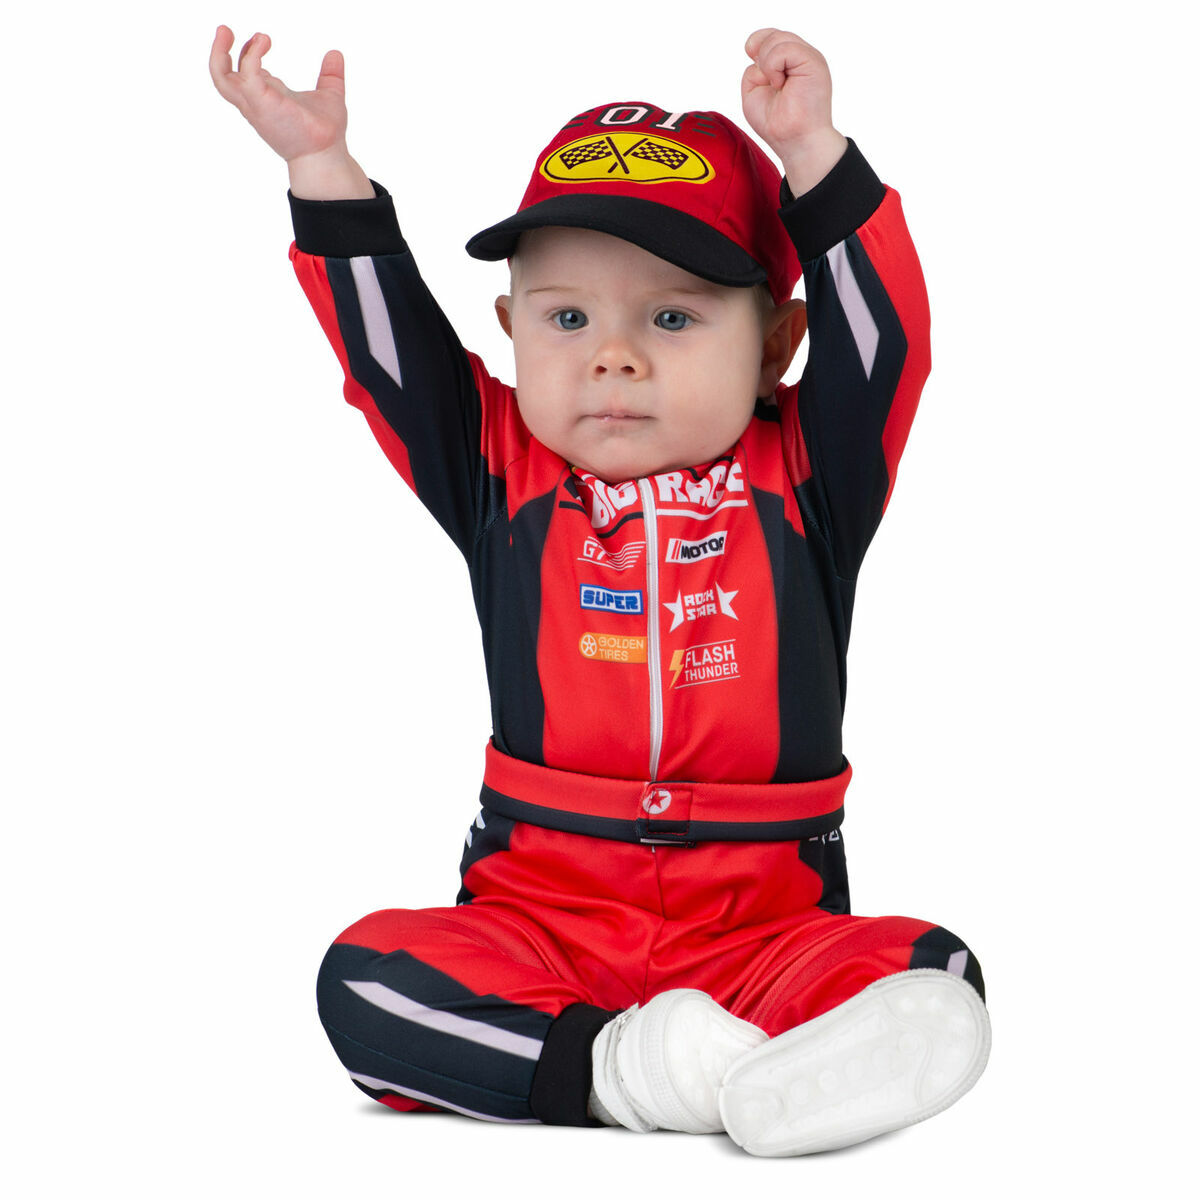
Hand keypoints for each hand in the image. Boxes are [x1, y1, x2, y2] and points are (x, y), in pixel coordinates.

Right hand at [209, 26, 350, 163]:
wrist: (326, 155)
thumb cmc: (325, 133)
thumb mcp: (329, 95)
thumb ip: (330, 74)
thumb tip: (335, 54)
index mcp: (268, 99)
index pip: (245, 75)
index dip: (249, 54)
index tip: (263, 40)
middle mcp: (257, 102)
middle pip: (223, 77)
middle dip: (219, 52)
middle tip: (225, 30)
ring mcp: (256, 105)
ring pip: (221, 78)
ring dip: (219, 53)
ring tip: (226, 31)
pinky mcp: (262, 103)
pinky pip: (247, 73)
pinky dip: (252, 54)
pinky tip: (265, 41)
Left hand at [741, 28, 846, 194]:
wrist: (795, 142)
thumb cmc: (777, 125)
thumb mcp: (754, 93)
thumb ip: (753, 70)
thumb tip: (757, 52)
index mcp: (790, 64)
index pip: (772, 36)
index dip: (758, 43)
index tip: (755, 66)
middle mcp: (801, 58)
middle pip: (773, 35)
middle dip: (762, 56)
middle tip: (770, 84)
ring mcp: (809, 58)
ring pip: (777, 39)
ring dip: (767, 64)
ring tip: (777, 86)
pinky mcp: (813, 62)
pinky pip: (784, 48)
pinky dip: (773, 66)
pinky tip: (780, 84)